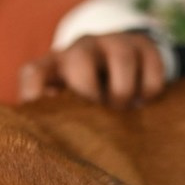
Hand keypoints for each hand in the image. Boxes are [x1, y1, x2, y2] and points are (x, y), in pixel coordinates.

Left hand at [19, 32, 166, 107]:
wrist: (124, 61)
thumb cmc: (86, 91)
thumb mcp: (67, 100)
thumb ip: (55, 115)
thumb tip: (48, 143)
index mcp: (54, 64)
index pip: (33, 73)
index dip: (35, 94)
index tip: (47, 119)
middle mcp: (80, 48)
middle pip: (79, 62)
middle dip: (91, 95)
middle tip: (100, 119)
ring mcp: (113, 41)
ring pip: (121, 62)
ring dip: (123, 94)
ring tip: (124, 111)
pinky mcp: (143, 45)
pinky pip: (150, 70)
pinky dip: (149, 92)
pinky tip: (142, 100)